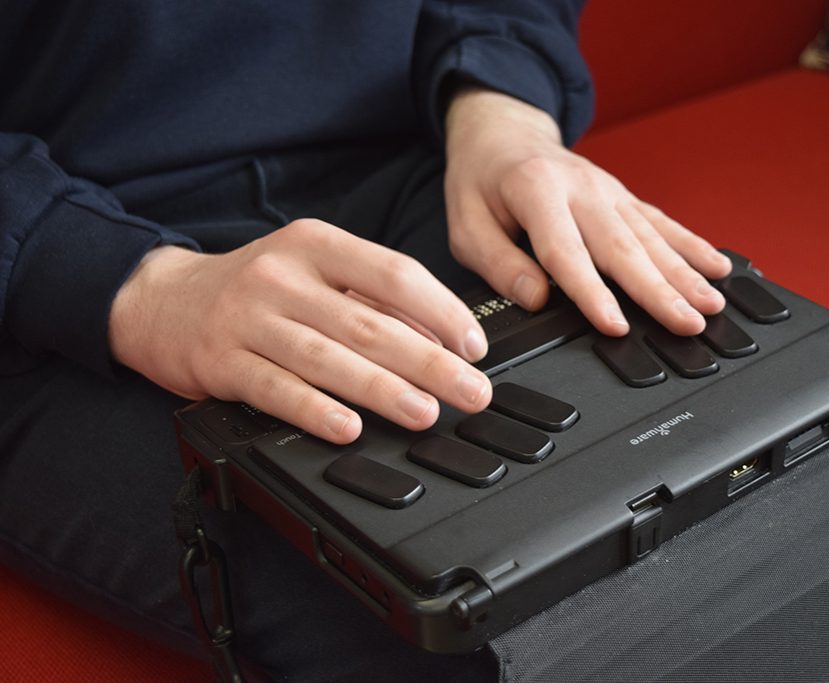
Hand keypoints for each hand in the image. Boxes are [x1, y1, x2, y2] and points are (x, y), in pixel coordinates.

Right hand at [108, 220, 491, 443]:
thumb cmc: (256, 289)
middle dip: (429, 362)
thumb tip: (439, 336)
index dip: (443, 312)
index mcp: (316, 244)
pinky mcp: (220, 362)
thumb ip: (370, 297)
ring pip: (327, 357)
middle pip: (369, 322)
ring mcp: (248, 319)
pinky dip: (315, 410)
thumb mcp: (312, 271)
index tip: (474, 347)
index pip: (395, 274)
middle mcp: (282, 276)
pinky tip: (349, 428)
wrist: (162, 301)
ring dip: (382, 390)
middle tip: (471, 391)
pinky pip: (275, 389)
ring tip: (425, 412)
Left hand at [444, 87, 732, 336]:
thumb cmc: (482, 182)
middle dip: (659, 290)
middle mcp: (582, 188)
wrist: (503, 133)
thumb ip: (498, 263)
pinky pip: (662, 222)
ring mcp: (608, 191)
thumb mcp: (465, 224)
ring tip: (711, 305)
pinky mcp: (623, 197)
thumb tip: (535, 298)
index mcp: (537, 192)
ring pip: (651, 236)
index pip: (567, 252)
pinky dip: (692, 246)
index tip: (616, 326)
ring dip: (685, 273)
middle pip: (623, 246)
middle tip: (688, 323)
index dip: (592, 293)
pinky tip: (718, 267)